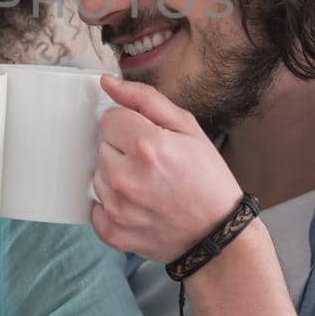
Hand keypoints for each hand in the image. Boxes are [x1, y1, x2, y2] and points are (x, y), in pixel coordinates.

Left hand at [89, 75, 245, 264]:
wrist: (218, 233)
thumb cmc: (207, 178)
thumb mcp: (187, 128)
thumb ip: (144, 99)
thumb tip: (107, 82)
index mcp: (146, 145)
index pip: (109, 118)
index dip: (130, 126)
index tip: (149, 140)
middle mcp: (126, 177)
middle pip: (102, 146)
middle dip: (122, 150)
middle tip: (152, 165)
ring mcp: (117, 207)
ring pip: (98, 175)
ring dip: (116, 177)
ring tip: (147, 186)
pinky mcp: (113, 232)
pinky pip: (95, 207)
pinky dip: (113, 206)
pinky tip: (138, 206)